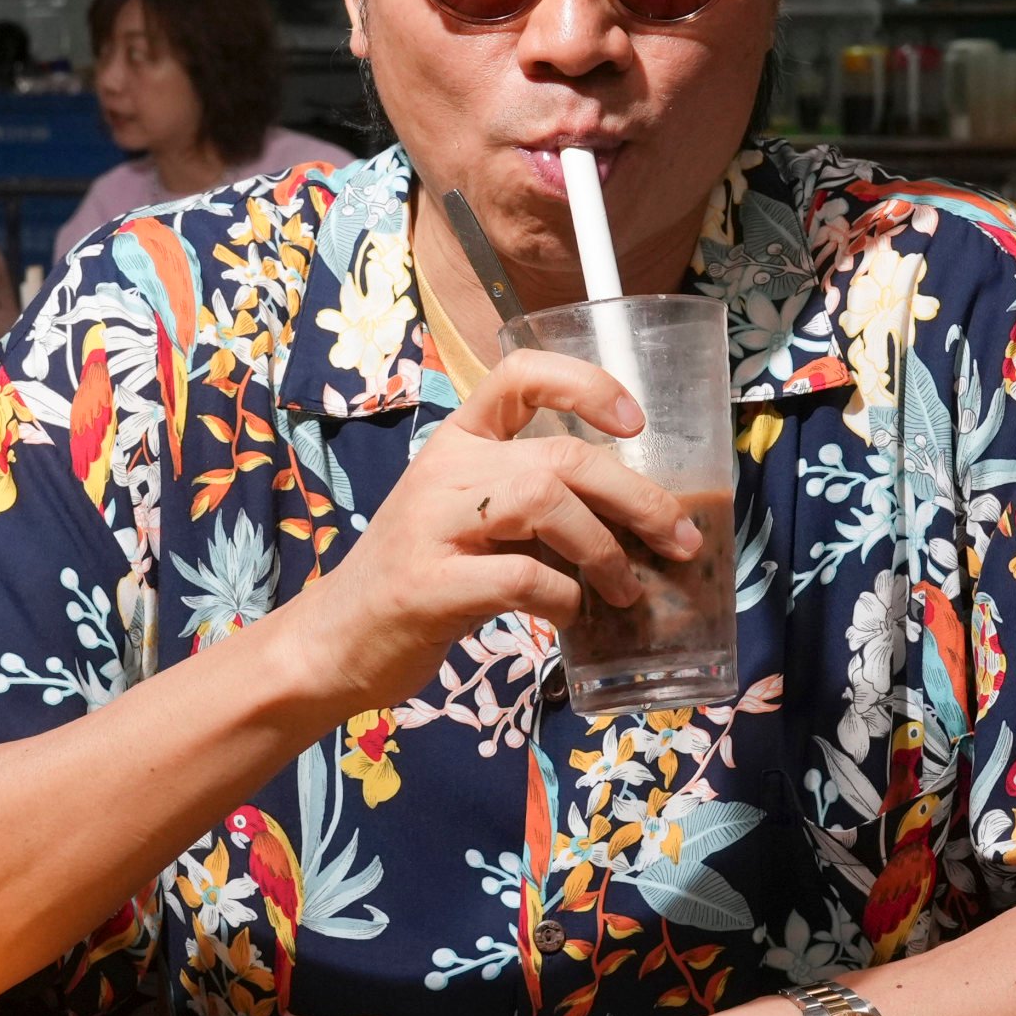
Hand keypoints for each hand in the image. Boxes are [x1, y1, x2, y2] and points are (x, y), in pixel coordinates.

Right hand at [259, 350, 700, 717]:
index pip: (518, 374)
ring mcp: (433, 524)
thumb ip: (532, 509)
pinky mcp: (430, 584)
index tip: (635, 421)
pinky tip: (570, 617)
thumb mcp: (470, 523)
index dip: (585, 384)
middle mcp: (445, 470)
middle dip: (636, 498)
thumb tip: (635, 521)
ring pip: (544, 502)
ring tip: (627, 589)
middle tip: (678, 538)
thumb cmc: (420, 580)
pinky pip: (523, 577)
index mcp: (456, 442)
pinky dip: (564, 599)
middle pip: (560, 457)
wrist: (337, 640)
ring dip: (604, 550)